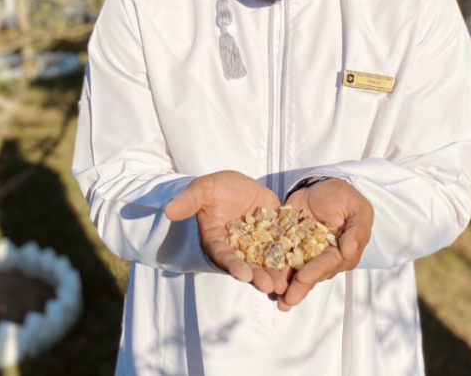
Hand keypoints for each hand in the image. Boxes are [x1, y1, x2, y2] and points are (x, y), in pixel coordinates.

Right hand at [165, 170, 287, 295]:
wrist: (236, 184)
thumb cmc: (214, 189)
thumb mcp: (201, 190)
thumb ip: (189, 201)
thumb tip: (169, 210)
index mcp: (218, 241)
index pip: (224, 256)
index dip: (233, 266)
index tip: (242, 275)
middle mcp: (237, 248)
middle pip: (248, 265)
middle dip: (259, 277)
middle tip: (270, 287)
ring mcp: (257, 243)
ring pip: (266, 262)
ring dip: (276, 274)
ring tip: (286, 284)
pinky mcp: (274, 235)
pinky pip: (283, 248)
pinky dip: (291, 258)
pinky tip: (301, 266)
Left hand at [278, 178, 372, 311]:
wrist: (320, 186)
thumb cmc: (344, 197)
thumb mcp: (358, 208)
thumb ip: (357, 229)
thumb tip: (350, 250)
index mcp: (342, 252)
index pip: (329, 263)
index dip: (316, 270)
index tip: (303, 277)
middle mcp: (324, 257)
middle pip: (311, 274)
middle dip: (299, 287)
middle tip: (287, 300)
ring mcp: (306, 253)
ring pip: (296, 272)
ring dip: (286, 286)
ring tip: (277, 300)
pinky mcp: (290, 245)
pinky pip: (281, 258)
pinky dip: (273, 269)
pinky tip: (264, 281)